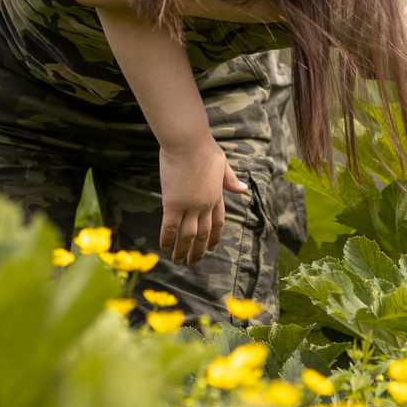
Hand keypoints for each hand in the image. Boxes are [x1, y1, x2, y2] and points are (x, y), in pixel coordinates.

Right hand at [157, 136, 247, 267]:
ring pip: (187, 236)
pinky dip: (167, 239)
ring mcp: (189, 206)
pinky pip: (170, 227)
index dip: (215, 237)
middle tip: (194, 264)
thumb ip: (230, 179)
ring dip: (183, 251)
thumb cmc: (203, 148)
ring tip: (178, 262)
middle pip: (203, 234)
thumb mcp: (222, 163)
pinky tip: (163, 247)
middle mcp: (205, 205)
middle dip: (198, 251)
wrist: (188, 141)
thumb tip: (243, 188)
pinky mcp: (173, 204)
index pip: (218, 222)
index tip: (211, 249)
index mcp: (217, 196)